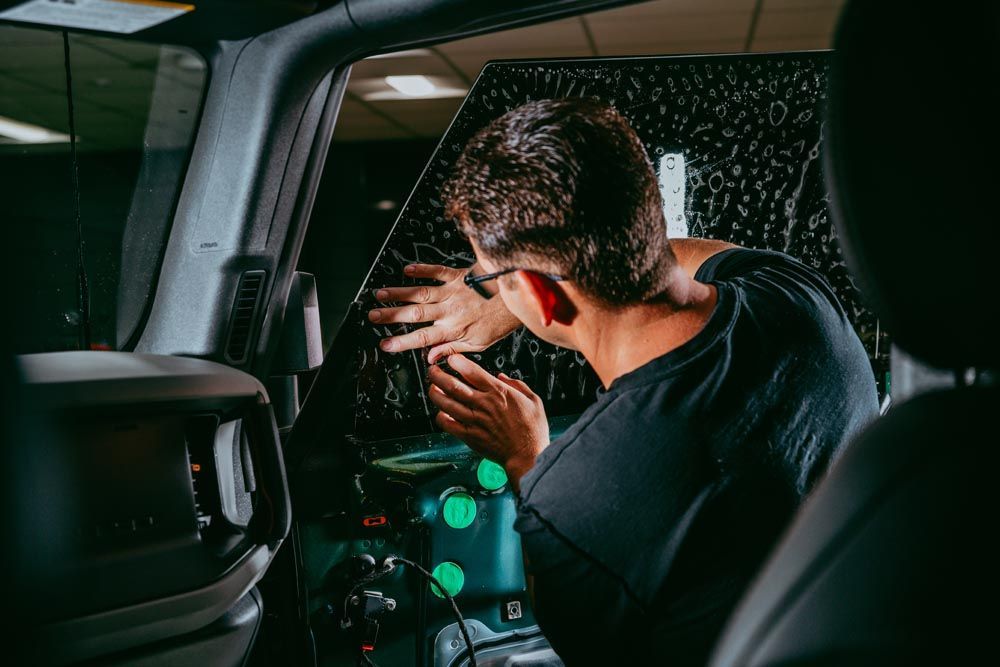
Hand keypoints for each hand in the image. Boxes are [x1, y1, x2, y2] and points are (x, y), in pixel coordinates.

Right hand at [369, 263, 521, 362]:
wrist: (517, 297)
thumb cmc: (499, 321)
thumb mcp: (479, 343)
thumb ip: (453, 349)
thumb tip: (431, 358)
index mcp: (454, 329)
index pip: (423, 338)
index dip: (402, 342)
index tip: (385, 344)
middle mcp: (450, 310)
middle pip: (415, 313)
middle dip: (391, 315)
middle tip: (372, 316)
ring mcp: (453, 291)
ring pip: (421, 292)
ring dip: (399, 293)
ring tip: (379, 294)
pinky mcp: (458, 276)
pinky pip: (436, 271)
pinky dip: (421, 270)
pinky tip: (406, 270)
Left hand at [428, 354, 548, 488]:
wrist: (527, 456)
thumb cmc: (532, 430)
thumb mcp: (533, 400)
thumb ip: (517, 385)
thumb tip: (502, 377)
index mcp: (499, 393)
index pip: (472, 372)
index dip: (458, 362)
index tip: (451, 359)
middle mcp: (484, 405)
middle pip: (453, 385)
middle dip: (438, 375)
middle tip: (433, 371)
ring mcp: (474, 421)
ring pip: (446, 403)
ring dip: (435, 393)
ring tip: (432, 388)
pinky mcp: (469, 436)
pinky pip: (448, 424)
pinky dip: (441, 416)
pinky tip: (442, 412)